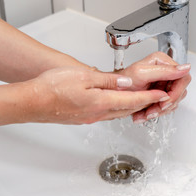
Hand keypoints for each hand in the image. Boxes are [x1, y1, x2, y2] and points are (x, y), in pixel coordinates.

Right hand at [26, 66, 169, 124]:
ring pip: (118, 113)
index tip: (163, 95)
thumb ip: (107, 80)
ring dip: (132, 107)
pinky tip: (116, 104)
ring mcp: (90, 118)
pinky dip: (118, 109)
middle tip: (157, 98)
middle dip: (145, 104)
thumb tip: (127, 82)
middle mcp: (98, 113)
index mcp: (101, 102)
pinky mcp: (83, 118)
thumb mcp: (83, 76)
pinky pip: (107, 114)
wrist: (32, 102)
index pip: (133, 100)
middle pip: (128, 109)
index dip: (150, 97)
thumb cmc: (53, 88)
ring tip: (142, 101)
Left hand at [117, 52, 190, 122]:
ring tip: (145, 112)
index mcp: (162, 62)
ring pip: (174, 101)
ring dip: (160, 110)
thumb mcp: (142, 74)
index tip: (164, 101)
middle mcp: (165, 71)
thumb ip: (165, 71)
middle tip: (153, 109)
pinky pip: (166, 106)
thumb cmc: (122, 83)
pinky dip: (156, 112)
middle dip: (166, 104)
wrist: (113, 93)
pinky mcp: (160, 94)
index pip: (183, 78)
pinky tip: (144, 112)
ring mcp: (164, 83)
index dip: (175, 93)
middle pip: (180, 92)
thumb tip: (186, 67)